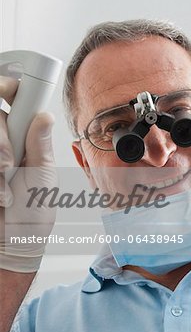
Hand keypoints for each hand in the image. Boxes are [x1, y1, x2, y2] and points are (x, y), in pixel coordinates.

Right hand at [0, 75, 56, 271]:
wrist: (14, 243)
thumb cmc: (32, 213)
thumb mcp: (42, 176)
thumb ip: (40, 145)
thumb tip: (45, 115)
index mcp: (25, 138)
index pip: (14, 101)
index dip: (9, 88)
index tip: (9, 90)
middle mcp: (2, 142)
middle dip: (0, 139)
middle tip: (8, 164)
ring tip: (4, 190)